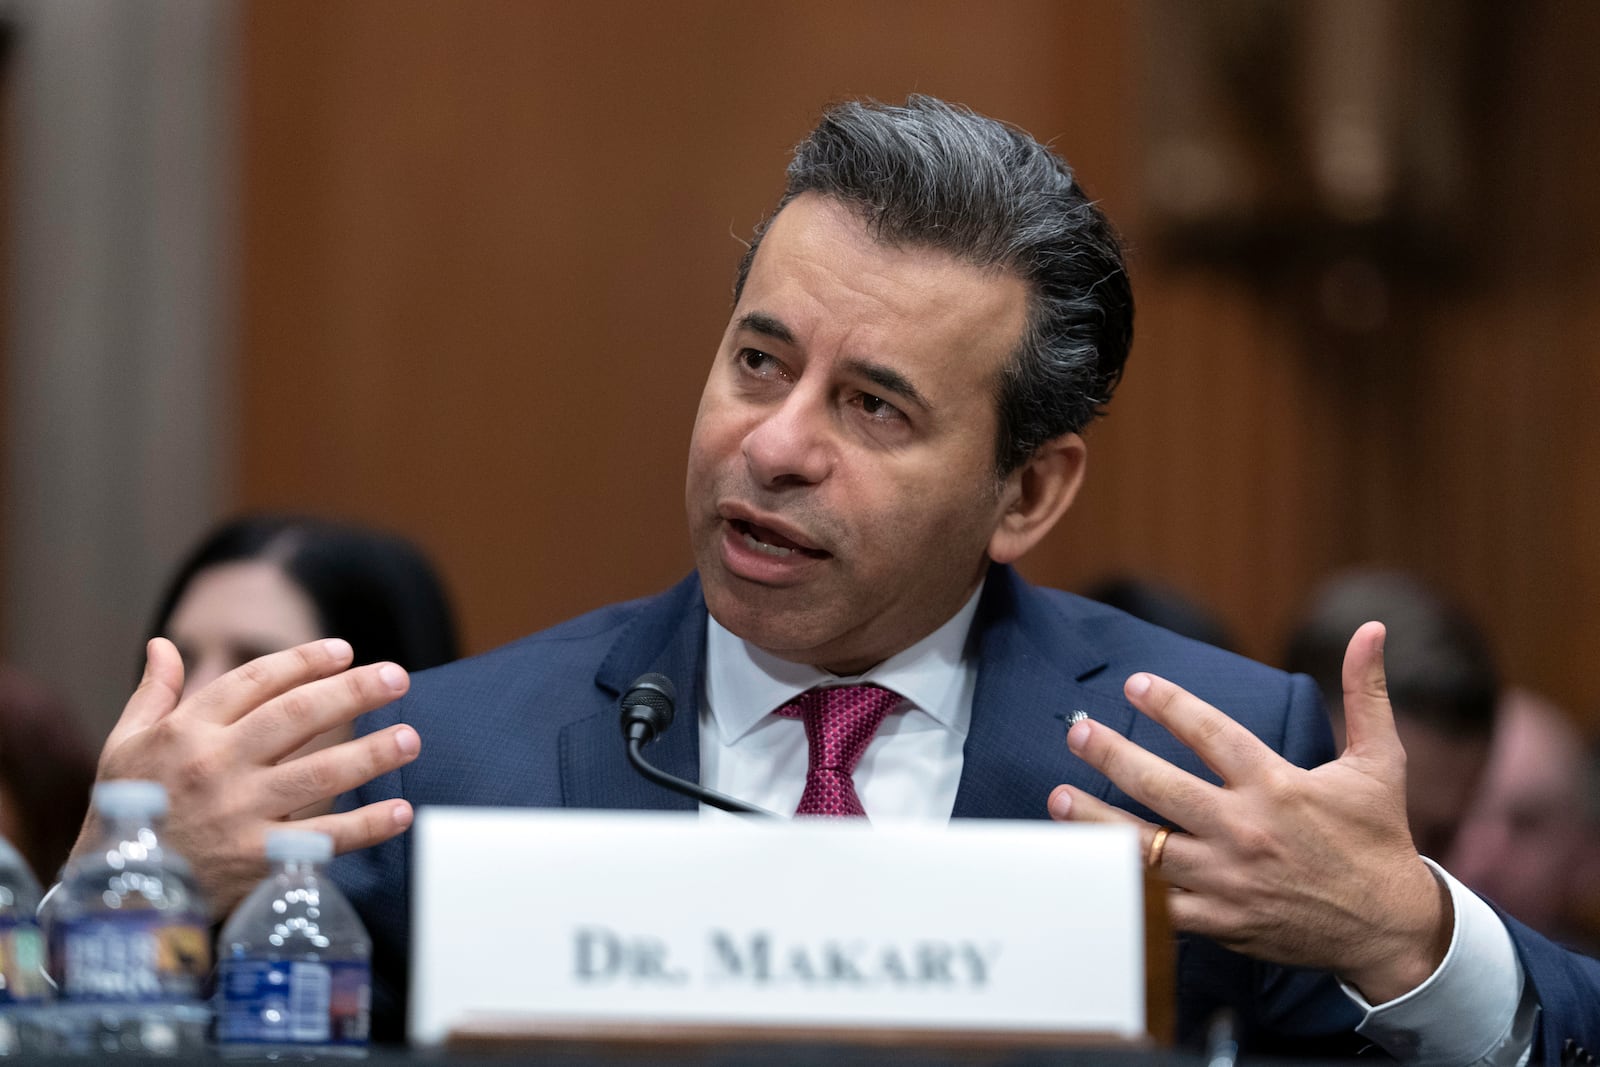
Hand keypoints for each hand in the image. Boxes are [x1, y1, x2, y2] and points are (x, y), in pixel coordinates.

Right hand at [75, 637, 420, 917]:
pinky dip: (366, 826)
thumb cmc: (126, 813)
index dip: (304, 661)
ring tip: (410, 737)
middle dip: (353, 692)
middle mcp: (217, 767)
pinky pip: (323, 839)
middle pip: (298, 716)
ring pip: (320, 773)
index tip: (345, 651)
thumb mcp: (125, 747)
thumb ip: (152, 695)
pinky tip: (401, 811)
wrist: (116, 895)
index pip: (257, 682)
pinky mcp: (257, 861)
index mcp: (187, 732)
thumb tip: (162, 645)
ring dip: (372, 753)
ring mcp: (240, 814)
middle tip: (397, 677)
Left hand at [1047, 621, 1451, 1003]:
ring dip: (1097, 822)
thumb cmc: (1379, 838)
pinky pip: (1157, 906)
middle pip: (1164, 788)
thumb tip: (1371, 629)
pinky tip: (1086, 865)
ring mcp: (1229, 880)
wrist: (1393, 928)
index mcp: (1279, 787)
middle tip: (1077, 732)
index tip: (1134, 683)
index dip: (1171, 705)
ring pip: (1147, 849)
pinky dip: (1120, 888)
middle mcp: (1247, 831)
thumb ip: (1366, 694)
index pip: (1212, 735)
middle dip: (1114, 756)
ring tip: (1057, 798)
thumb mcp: (1380, 762)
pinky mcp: (1220, 921)